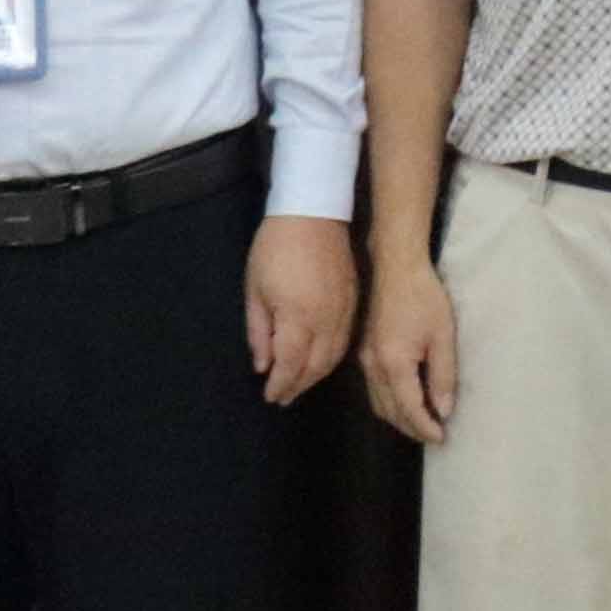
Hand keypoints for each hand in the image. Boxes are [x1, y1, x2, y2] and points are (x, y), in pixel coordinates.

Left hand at [246, 214, 356, 404]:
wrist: (314, 213)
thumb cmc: (274, 249)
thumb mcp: (255, 290)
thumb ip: (260, 332)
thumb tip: (263, 365)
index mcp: (299, 317)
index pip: (291, 364)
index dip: (280, 384)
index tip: (270, 396)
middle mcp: (327, 320)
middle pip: (316, 366)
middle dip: (298, 385)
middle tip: (283, 397)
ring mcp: (345, 311)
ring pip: (335, 356)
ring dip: (316, 375)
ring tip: (299, 385)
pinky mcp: (355, 301)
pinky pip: (346, 340)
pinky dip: (332, 357)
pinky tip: (320, 361)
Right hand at [360, 243, 462, 445]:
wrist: (395, 268)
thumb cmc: (424, 298)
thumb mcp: (443, 336)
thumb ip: (443, 376)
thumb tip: (444, 409)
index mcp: (394, 363)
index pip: (409, 409)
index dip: (425, 427)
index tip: (442, 438)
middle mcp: (373, 367)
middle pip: (390, 412)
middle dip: (412, 428)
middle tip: (434, 436)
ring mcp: (364, 360)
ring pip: (378, 404)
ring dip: (399, 419)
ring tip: (422, 424)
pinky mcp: (363, 353)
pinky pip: (373, 390)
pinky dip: (389, 404)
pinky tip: (404, 403)